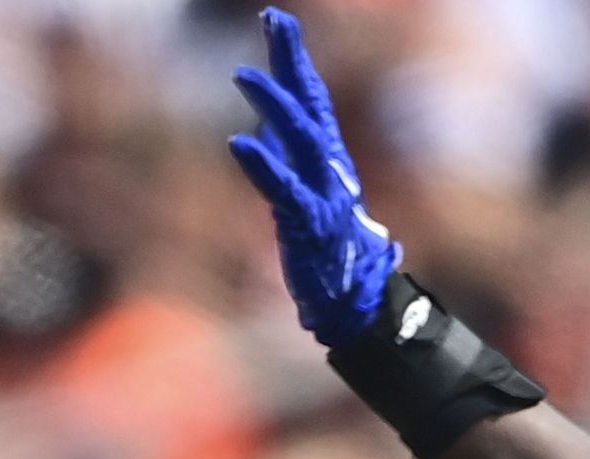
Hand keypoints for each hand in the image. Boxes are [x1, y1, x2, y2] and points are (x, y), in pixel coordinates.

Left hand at [228, 9, 398, 348]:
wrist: (351, 300)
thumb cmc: (326, 248)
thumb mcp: (304, 192)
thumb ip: (286, 158)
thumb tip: (263, 129)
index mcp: (326, 157)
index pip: (311, 96)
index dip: (294, 58)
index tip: (276, 20)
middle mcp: (328, 166)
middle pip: (310, 103)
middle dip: (291, 61)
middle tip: (274, 20)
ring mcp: (322, 193)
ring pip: (301, 139)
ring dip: (274, 103)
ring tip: (243, 73)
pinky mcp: (309, 226)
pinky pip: (283, 191)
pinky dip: (262, 166)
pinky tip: (238, 143)